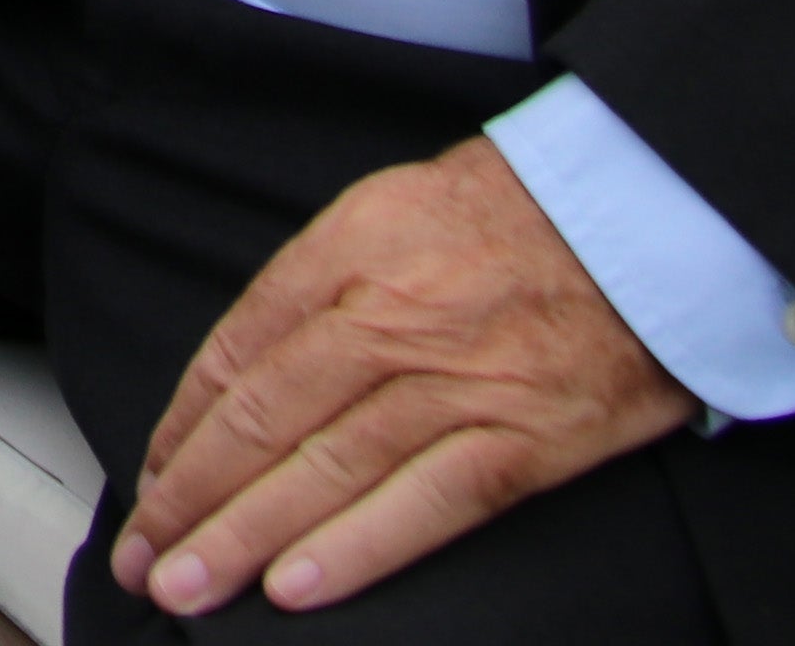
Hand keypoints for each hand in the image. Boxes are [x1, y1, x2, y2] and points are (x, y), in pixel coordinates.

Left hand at [108, 140, 697, 617]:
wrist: (652, 215)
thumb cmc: (522, 211)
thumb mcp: (396, 207)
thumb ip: (323, 281)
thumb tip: (252, 369)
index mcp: (348, 249)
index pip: (237, 352)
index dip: (183, 427)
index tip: (151, 480)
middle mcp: (389, 316)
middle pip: (264, 421)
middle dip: (191, 498)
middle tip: (142, 557)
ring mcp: (458, 382)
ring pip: (327, 470)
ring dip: (246, 537)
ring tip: (188, 585)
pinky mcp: (525, 439)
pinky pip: (426, 504)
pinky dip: (356, 549)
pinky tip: (294, 587)